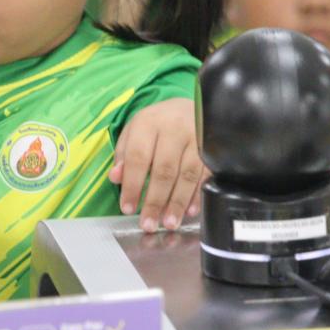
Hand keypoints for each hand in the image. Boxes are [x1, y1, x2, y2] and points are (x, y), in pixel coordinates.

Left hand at [108, 98, 207, 232]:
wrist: (188, 106)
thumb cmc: (155, 125)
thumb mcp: (133, 133)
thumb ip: (123, 156)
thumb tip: (116, 178)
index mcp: (149, 123)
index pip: (138, 157)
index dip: (132, 185)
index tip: (128, 208)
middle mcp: (174, 128)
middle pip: (164, 170)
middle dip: (155, 201)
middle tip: (148, 224)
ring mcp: (196, 138)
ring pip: (187, 175)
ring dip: (177, 202)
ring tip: (169, 223)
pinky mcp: (213, 148)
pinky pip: (205, 175)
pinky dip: (197, 196)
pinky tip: (190, 211)